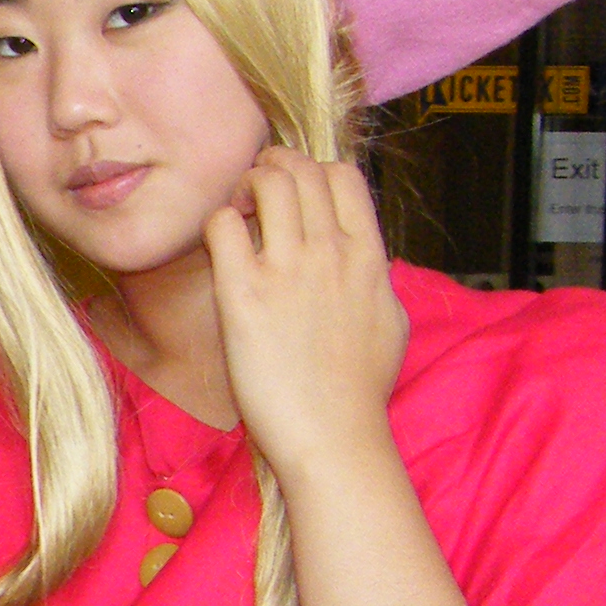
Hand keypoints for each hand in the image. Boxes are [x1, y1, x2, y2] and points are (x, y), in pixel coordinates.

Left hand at [206, 147, 408, 478]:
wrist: (334, 436)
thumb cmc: (360, 391)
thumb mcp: (388, 321)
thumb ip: (374, 279)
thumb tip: (366, 261)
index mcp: (369, 257)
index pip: (344, 175)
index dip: (314, 171)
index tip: (295, 194)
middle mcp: (331, 252)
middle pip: (302, 169)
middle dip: (273, 168)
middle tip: (255, 195)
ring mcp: (288, 270)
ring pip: (265, 182)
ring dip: (244, 187)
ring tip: (238, 215)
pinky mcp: (244, 293)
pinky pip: (223, 224)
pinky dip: (217, 223)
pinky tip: (220, 250)